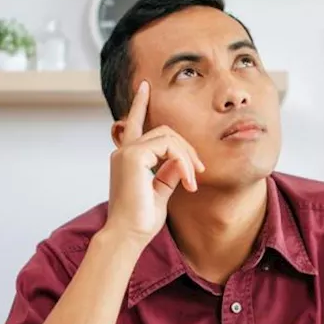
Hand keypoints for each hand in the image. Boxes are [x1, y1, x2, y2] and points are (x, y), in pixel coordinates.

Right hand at [104, 81, 204, 245]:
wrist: (128, 236)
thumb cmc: (140, 221)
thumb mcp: (160, 193)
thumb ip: (168, 173)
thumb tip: (179, 162)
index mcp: (127, 158)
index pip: (135, 123)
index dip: (140, 104)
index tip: (145, 87)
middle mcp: (124, 151)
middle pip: (164, 131)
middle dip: (187, 148)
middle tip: (200, 172)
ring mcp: (127, 152)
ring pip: (168, 137)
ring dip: (187, 157)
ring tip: (194, 180)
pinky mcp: (133, 156)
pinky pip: (168, 147)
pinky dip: (183, 162)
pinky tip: (188, 181)